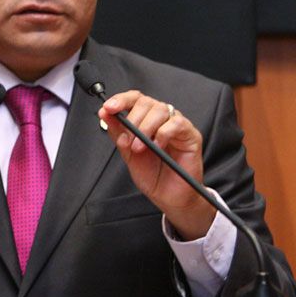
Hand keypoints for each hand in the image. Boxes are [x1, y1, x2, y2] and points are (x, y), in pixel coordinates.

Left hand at [99, 91, 214, 239]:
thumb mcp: (128, 154)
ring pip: (160, 109)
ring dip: (145, 128)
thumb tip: (105, 114)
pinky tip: (157, 146)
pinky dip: (163, 133)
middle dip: (132, 119)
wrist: (169, 197)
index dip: (121, 100)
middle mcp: (160, 119)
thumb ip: (117, 133)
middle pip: (146, 102)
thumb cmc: (152, 176)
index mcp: (145, 120)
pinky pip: (176, 123)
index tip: (109, 108)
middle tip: (128, 140)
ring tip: (140, 148)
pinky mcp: (190, 134)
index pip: (134, 99)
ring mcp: (176, 125)